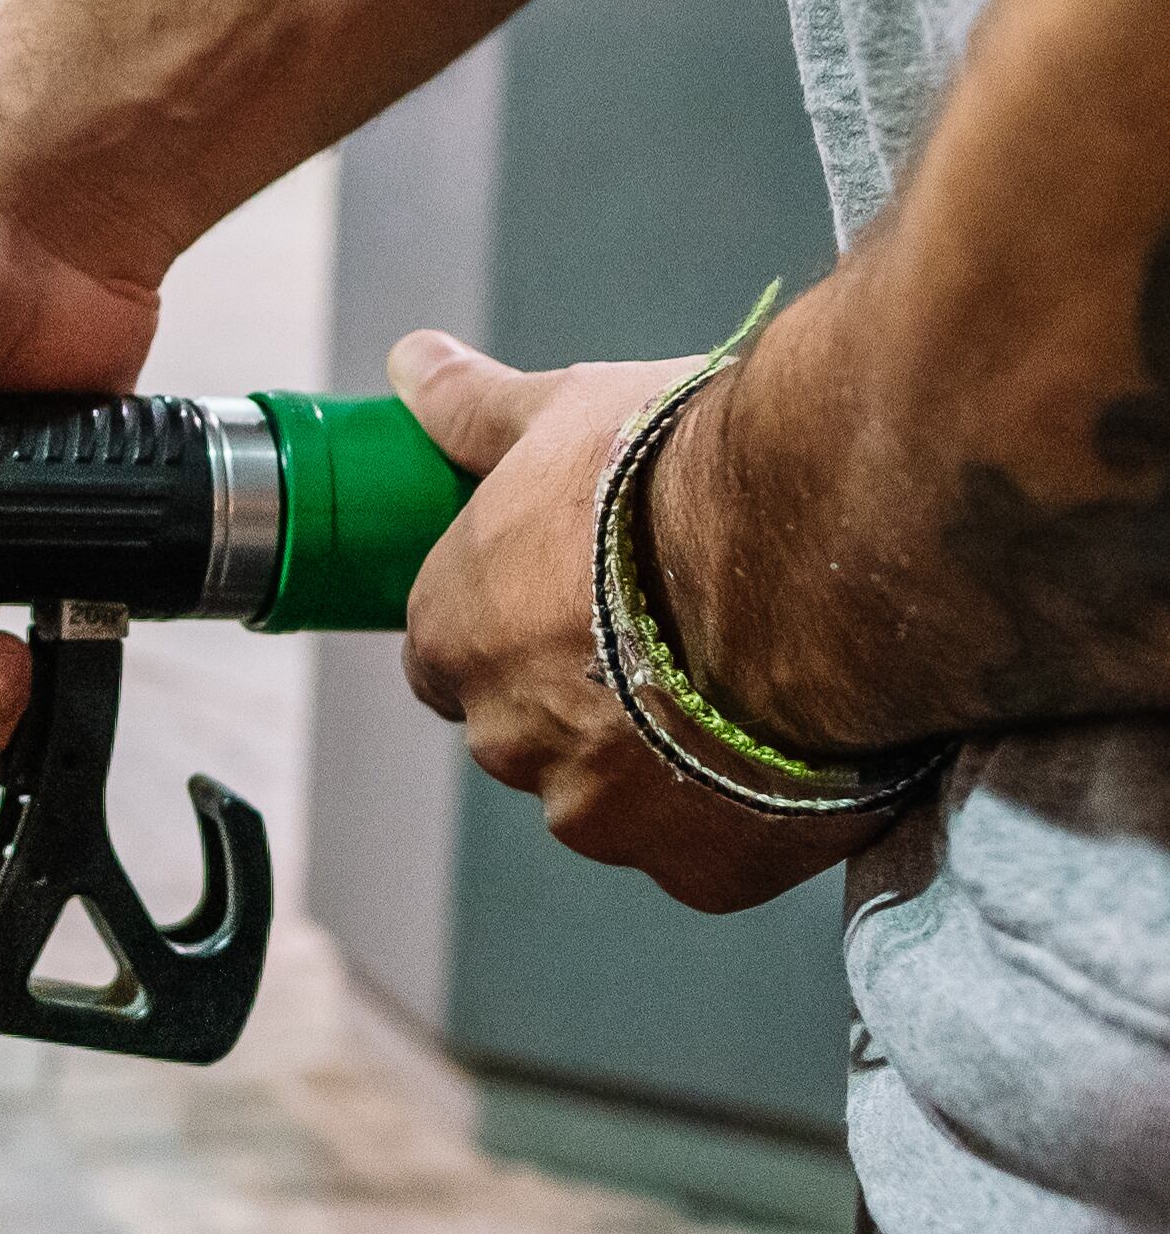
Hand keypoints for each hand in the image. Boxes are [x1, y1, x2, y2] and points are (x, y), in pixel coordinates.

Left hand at [390, 331, 890, 911]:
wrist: (821, 550)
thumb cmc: (678, 471)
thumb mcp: (563, 413)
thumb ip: (474, 409)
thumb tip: (412, 362)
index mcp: (454, 638)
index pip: (453, 656)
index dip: (519, 630)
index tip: (582, 601)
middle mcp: (506, 740)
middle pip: (533, 732)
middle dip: (595, 697)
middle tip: (680, 634)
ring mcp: (602, 817)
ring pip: (620, 801)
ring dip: (668, 763)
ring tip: (751, 686)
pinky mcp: (701, 871)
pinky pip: (711, 853)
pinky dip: (747, 816)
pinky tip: (792, 748)